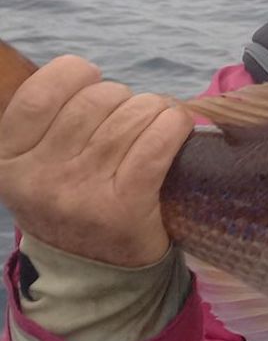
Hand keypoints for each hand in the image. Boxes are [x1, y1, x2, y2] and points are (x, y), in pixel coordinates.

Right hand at [0, 55, 192, 266]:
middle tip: (130, 121)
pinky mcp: (125, 207)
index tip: (92, 86)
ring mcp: (81, 193)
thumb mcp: (38, 162)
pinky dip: (175, 125)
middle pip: (99, 99)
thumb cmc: (74, 198)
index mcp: (9, 158)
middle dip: (125, 99)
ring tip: (154, 128)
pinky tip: (177, 128)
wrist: (96, 271)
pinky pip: (158, 141)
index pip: (43, 90)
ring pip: (134, 115)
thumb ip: (47, 119)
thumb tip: (79, 69)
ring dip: (156, 111)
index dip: (77, 75)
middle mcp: (39, 176)